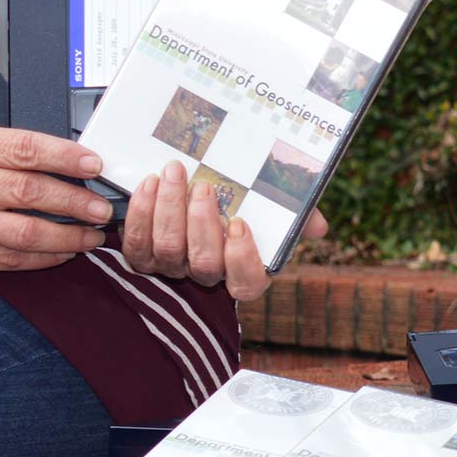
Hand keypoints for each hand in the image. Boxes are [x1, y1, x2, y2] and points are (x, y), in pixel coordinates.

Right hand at [0, 126, 113, 274]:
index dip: (65, 156)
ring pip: (25, 231)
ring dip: (68, 236)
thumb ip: (13, 153)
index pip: (24, 147)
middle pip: (29, 191)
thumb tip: (76, 161)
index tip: (94, 164)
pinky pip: (13, 259)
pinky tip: (65, 252)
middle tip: (102, 208)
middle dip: (75, 201)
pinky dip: (46, 257)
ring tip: (92, 235)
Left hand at [121, 159, 330, 300]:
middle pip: (203, 265)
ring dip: (168, 210)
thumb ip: (299, 215)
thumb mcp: (275, 206)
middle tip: (202, 185)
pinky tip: (149, 183)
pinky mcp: (142, 255)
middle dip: (201, 224)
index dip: (241, 259)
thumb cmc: (244, 199)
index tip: (239, 223)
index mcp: (245, 269)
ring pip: (166, 252)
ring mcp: (172, 267)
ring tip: (173, 173)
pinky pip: (136, 243)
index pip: (247, 283)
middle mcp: (208, 275)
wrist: (193, 186)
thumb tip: (319, 227)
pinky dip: (141, 212)